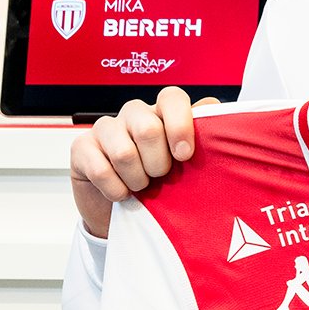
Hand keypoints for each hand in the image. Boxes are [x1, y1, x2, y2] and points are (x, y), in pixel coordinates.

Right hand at [69, 87, 217, 238]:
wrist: (128, 212)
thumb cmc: (164, 181)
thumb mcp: (190, 164)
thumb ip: (207, 138)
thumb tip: (226, 116)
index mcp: (163, 113)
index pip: (172, 97)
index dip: (180, 125)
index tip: (185, 155)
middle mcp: (135, 115)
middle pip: (148, 127)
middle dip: (158, 163)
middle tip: (161, 177)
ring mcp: (106, 129)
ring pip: (124, 151)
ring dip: (137, 179)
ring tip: (142, 187)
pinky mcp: (82, 147)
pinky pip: (99, 167)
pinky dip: (115, 188)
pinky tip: (121, 194)